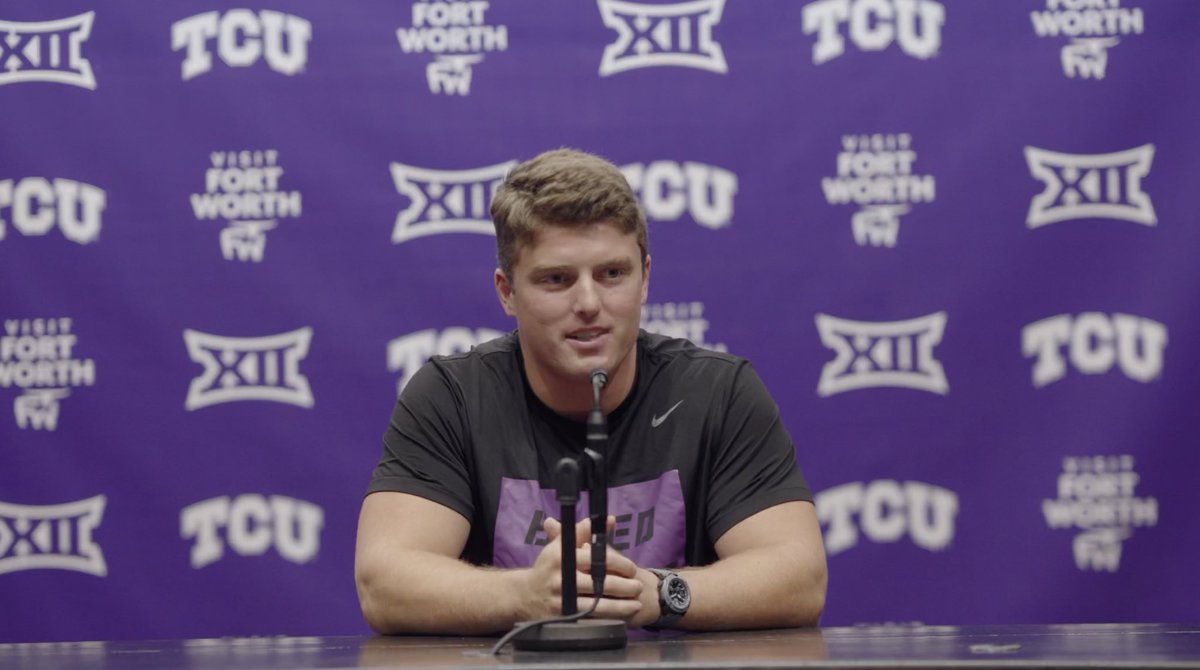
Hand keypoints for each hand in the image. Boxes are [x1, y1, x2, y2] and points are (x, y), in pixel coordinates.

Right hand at [519, 516, 645, 621]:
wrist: (524, 595)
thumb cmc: (549, 567)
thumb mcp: (562, 546)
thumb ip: (585, 531)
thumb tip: (609, 519)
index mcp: (563, 557)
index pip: (597, 559)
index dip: (619, 564)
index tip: (632, 568)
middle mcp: (562, 579)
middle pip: (600, 584)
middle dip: (624, 587)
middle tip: (639, 587)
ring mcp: (562, 601)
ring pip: (598, 606)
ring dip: (621, 606)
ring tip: (637, 604)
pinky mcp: (563, 618)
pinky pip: (591, 620)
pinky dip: (608, 619)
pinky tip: (621, 618)